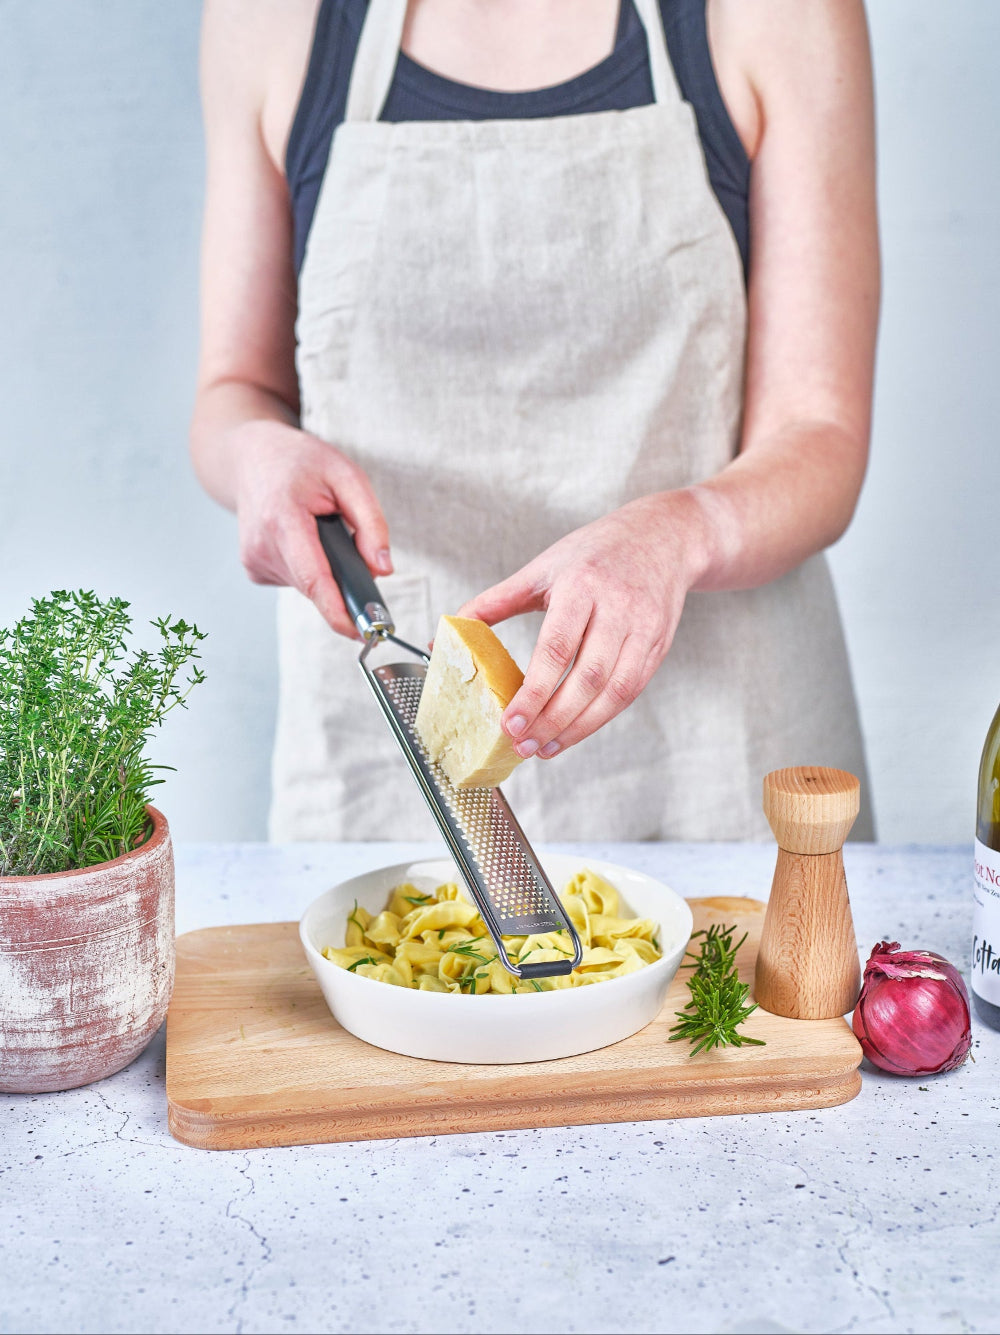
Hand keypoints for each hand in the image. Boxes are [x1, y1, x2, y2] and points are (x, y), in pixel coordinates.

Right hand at [233, 420, 391, 637]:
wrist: (251, 456)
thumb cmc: (301, 462)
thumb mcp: (347, 477)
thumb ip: (370, 523)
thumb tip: (382, 570)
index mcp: (283, 518)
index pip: (313, 578)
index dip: (338, 610)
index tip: (360, 632)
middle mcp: (262, 544)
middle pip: (315, 584)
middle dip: (342, 580)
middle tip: (353, 549)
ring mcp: (254, 559)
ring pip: (307, 585)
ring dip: (324, 568)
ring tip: (318, 529)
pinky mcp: (254, 568)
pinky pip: (295, 580)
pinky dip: (308, 566)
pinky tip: (301, 538)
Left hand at [457, 492, 709, 757]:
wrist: (663, 537)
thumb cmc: (595, 552)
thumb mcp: (542, 568)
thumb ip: (495, 602)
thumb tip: (447, 633)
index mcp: (581, 585)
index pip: (557, 648)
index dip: (535, 692)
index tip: (511, 723)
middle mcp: (617, 607)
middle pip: (587, 677)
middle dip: (553, 719)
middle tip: (524, 746)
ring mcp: (643, 628)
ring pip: (614, 691)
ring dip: (579, 728)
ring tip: (546, 748)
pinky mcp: (659, 645)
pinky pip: (631, 690)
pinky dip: (602, 717)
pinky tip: (576, 730)